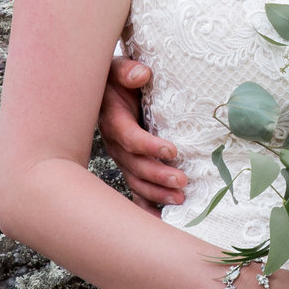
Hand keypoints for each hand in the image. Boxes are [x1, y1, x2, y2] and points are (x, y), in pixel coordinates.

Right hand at [100, 55, 185, 209]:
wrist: (105, 89)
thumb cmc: (116, 78)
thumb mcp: (117, 68)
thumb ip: (127, 71)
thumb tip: (141, 74)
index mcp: (114, 120)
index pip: (130, 138)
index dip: (149, 147)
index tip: (172, 150)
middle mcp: (116, 144)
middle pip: (135, 166)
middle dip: (158, 176)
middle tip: (182, 182)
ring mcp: (122, 158)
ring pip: (137, 181)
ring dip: (157, 194)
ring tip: (181, 200)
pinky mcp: (129, 165)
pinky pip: (137, 188)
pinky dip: (146, 205)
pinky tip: (160, 220)